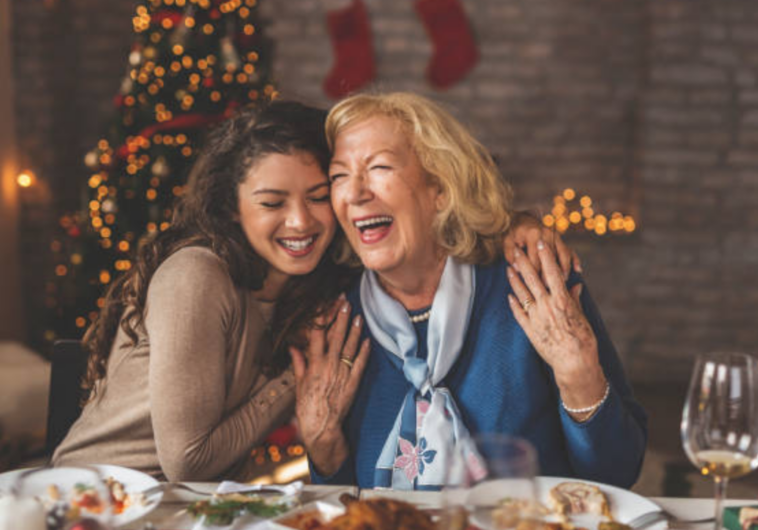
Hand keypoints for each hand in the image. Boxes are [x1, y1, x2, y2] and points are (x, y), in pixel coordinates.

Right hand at [290, 297, 369, 475]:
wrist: (321, 426)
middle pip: (336, 336)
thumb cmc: (307, 406)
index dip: (322, 318)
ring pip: (350, 347)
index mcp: (314, 364)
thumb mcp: (300, 383)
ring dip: (354, 330)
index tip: (326, 305)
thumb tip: (293, 347)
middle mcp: (329, 366)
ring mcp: (342, 373)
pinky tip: (368, 340)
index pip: (318, 334)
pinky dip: (364, 351)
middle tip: (345, 303)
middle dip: (341, 318)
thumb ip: (299, 363)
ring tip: (358, 316)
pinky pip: (360, 364)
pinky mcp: (353, 382)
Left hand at [504, 211, 581, 279]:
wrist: (522, 217)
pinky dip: (575, 259)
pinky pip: (570, 250)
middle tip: (547, 288)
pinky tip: (578, 269)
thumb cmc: (513, 232)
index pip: (535, 258)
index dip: (534, 273)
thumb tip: (517, 268)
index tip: (533, 285)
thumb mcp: (507, 241)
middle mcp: (547, 234)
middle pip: (551, 258)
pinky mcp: (560, 239)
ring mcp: (555, 236)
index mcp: (533, 234)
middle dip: (549, 274)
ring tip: (563, 281)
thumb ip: (510, 255)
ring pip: (564, 254)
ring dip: (564, 268)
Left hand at [506, 241, 605, 418]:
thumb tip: (575, 284)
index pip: (552, 272)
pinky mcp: (530, 330)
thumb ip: (575, 299)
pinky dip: (514, 303)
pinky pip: (519, 313)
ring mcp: (536, 317)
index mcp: (562, 300)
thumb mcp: (582, 316)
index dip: (546, 256)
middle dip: (523, 262)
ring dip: (514, 280)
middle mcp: (547, 306)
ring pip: (522, 293)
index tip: (541, 242)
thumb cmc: (583, 339)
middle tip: (515, 249)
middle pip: (532, 279)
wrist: (575, 363)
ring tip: (508, 268)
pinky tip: (509, 295)